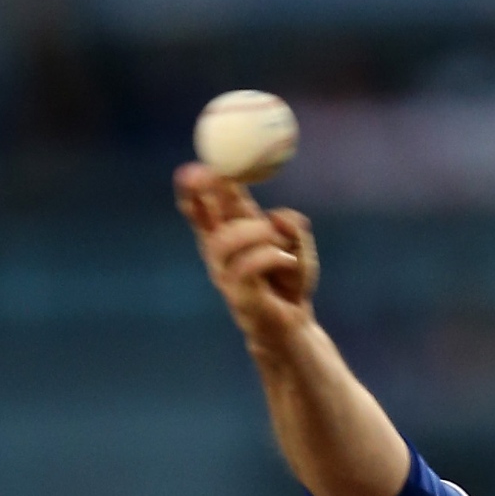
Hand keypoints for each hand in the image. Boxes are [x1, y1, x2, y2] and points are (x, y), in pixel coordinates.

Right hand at [176, 163, 318, 362]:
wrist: (295, 327)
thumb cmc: (291, 284)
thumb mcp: (299, 246)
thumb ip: (293, 227)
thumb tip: (275, 216)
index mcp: (232, 234)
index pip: (206, 208)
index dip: (196, 188)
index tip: (195, 167)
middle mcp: (222, 254)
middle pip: (202, 219)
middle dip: (202, 193)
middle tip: (211, 176)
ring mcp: (227, 275)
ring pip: (223, 241)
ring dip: (253, 232)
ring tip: (278, 241)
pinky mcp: (239, 296)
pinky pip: (247, 267)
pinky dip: (271, 256)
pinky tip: (287, 262)